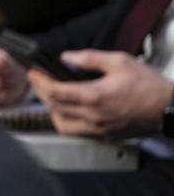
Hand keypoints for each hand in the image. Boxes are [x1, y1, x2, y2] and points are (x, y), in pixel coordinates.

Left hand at [28, 49, 173, 139]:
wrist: (170, 109)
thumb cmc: (149, 86)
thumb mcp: (120, 62)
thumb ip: (90, 58)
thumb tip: (66, 58)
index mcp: (95, 96)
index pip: (55, 92)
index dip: (40, 82)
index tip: (34, 73)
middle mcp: (94, 116)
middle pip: (54, 107)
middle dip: (41, 93)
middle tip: (39, 81)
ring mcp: (98, 129)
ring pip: (61, 125)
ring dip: (52, 110)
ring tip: (53, 96)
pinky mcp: (105, 137)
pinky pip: (76, 133)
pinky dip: (65, 122)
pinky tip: (68, 111)